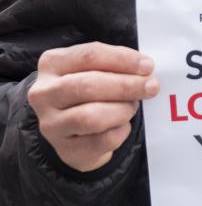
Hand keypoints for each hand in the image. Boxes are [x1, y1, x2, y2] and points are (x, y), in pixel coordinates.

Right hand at [28, 42, 159, 171]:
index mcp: (52, 63)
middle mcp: (44, 93)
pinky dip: (120, 131)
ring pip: (92, 117)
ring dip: (122, 110)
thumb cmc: (90, 87)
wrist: (75, 128)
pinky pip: (101, 140)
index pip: (90, 55)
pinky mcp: (65, 149)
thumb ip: (115, 64)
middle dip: (126, 86)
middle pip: (89, 85)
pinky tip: (123, 124)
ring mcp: (51, 124)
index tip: (148, 66)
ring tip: (133, 106)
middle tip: (152, 86)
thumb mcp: (96, 68)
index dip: (122, 59)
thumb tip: (145, 69)